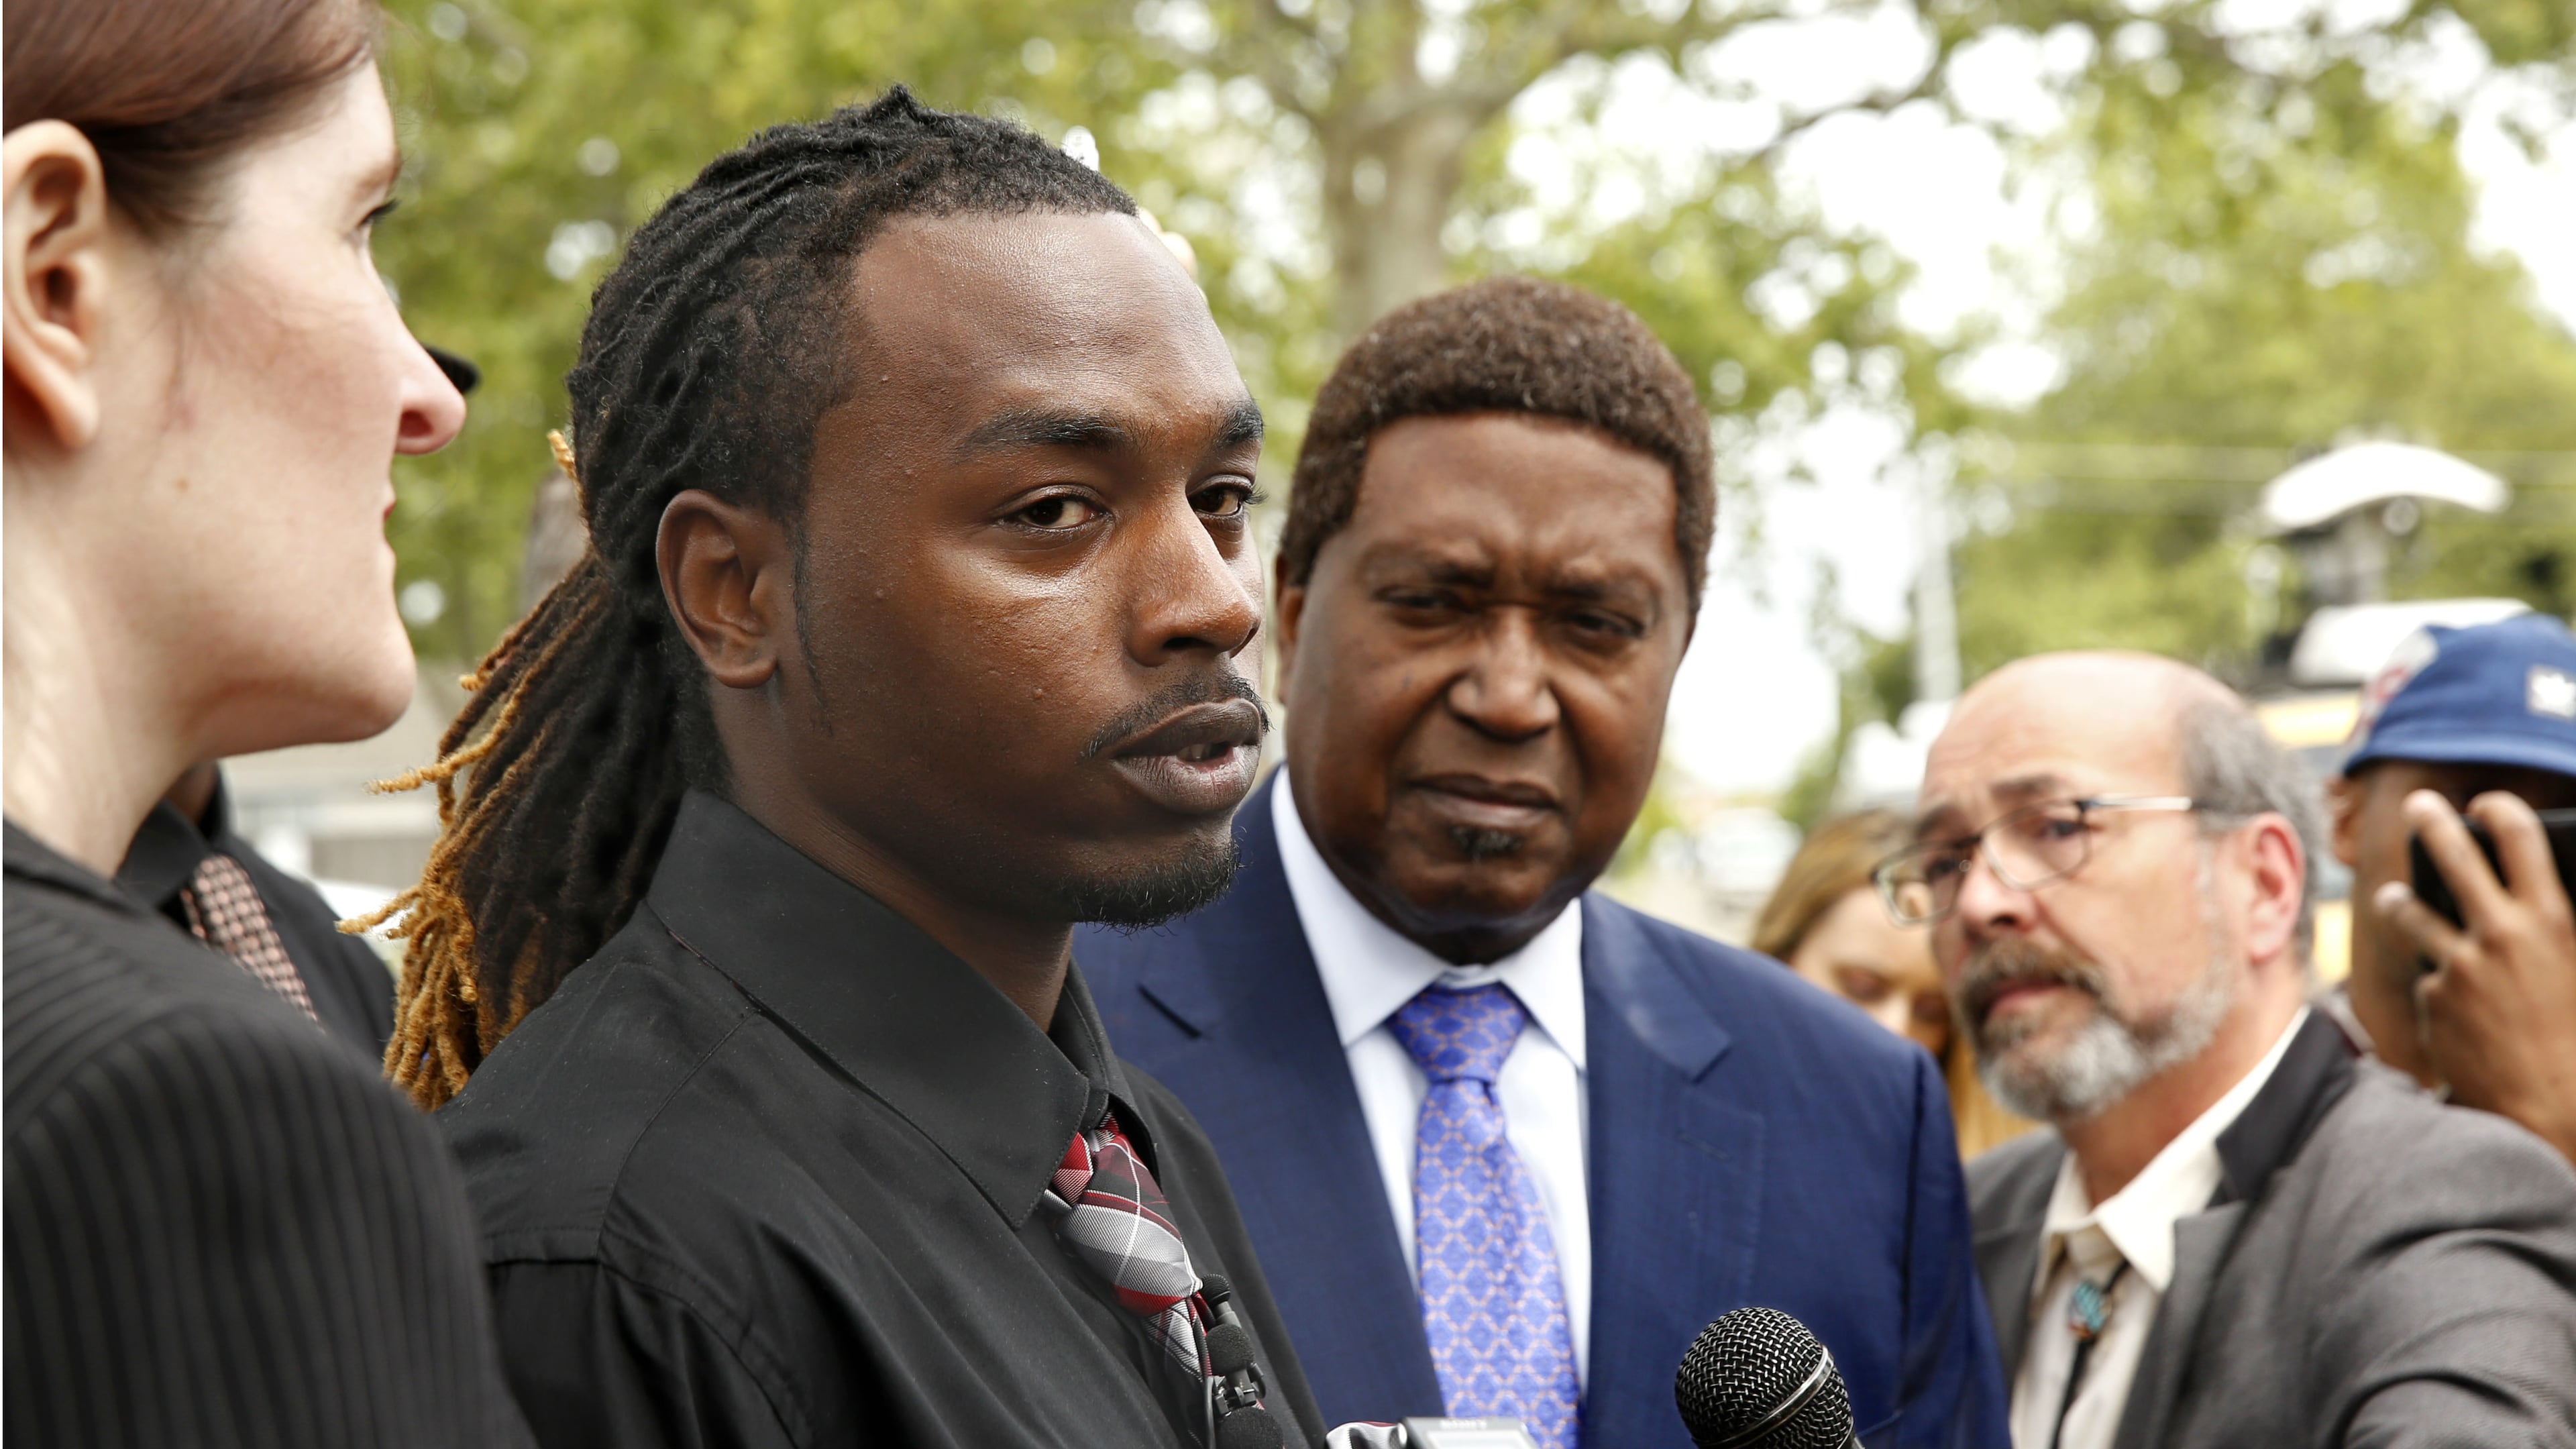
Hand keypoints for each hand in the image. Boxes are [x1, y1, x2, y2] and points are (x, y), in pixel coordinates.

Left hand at [2373, 790, 2575, 1165]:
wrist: (2551, 1104)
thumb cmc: (2572, 1034)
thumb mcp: (2575, 967)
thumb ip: (2547, 927)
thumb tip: (2529, 894)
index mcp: (2551, 919)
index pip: (2519, 838)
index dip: (2499, 810)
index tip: (2484, 803)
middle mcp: (2502, 933)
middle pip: (2454, 855)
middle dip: (2432, 821)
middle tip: (2418, 802)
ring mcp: (2462, 963)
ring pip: (2411, 911)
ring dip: (2400, 900)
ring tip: (2393, 896)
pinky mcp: (2434, 996)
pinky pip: (2429, 978)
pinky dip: (2438, 988)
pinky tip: (2459, 1012)